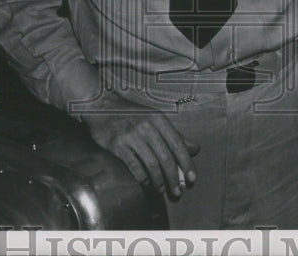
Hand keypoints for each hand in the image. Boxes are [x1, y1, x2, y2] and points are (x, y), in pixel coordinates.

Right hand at [80, 93, 199, 197]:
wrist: (102, 106)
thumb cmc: (132, 114)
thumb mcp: (156, 119)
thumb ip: (175, 135)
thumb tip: (195, 149)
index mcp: (159, 120)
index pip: (178, 145)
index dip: (186, 164)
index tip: (192, 178)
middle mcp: (147, 127)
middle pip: (166, 158)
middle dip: (174, 178)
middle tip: (178, 191)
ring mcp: (132, 136)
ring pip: (152, 164)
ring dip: (159, 181)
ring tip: (162, 189)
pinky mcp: (118, 145)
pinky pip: (134, 166)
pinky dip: (142, 177)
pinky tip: (146, 182)